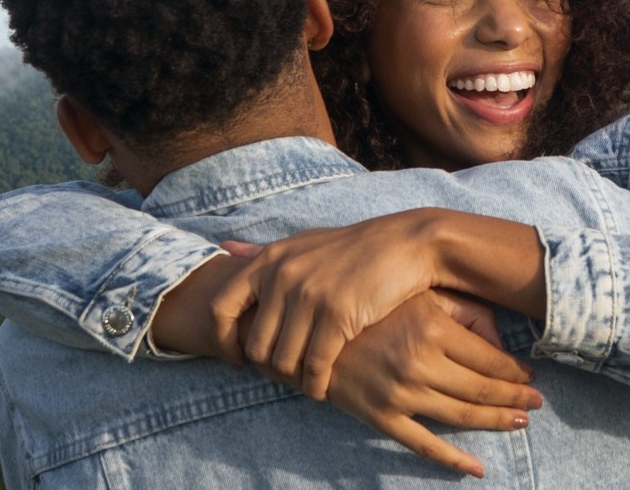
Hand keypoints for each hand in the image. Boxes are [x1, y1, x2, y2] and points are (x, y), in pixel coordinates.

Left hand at [209, 210, 446, 398]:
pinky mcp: (337, 315)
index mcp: (269, 259)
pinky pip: (314, 365)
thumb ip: (263, 252)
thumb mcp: (304, 242)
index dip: (223, 340)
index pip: (221, 306)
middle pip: (256, 344)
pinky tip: (324, 387)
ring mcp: (309, 295)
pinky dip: (316, 384)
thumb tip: (223, 247)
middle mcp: (282, 276)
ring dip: (295, 380)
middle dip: (270, 368)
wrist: (407, 245)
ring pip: (284, 361)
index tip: (236, 359)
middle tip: (287, 376)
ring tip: (306, 382)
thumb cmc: (354, 248)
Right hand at [322, 290, 541, 477]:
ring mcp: (399, 394)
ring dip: (496, 422)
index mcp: (432, 329)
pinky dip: (453, 461)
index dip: (516, 371)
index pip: (490, 359)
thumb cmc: (375, 306)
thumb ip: (466, 311)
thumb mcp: (423, 294)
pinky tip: (477, 469)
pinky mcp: (380, 416)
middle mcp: (419, 363)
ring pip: (462, 417)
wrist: (313, 329)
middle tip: (537, 403)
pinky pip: (423, 446)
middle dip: (515, 399)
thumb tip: (499, 339)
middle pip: (481, 391)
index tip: (531, 376)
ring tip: (519, 422)